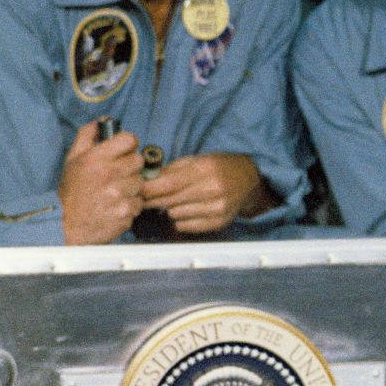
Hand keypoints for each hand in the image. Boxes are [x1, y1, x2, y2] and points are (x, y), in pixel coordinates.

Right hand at [58, 120, 142, 244]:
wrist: (65, 226)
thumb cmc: (70, 191)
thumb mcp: (72, 159)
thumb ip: (87, 136)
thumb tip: (103, 120)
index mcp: (96, 158)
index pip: (129, 139)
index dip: (128, 144)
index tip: (124, 151)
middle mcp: (109, 175)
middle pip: (138, 160)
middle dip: (130, 166)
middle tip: (118, 174)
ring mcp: (118, 195)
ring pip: (140, 182)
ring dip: (131, 187)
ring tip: (115, 192)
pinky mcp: (125, 213)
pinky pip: (138, 203)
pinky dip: (130, 205)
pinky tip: (116, 206)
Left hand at [140, 152, 273, 234]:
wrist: (249, 178)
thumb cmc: (220, 166)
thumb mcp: (197, 159)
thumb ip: (172, 170)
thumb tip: (147, 180)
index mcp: (205, 169)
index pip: (169, 183)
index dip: (149, 189)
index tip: (137, 191)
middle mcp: (213, 189)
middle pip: (170, 201)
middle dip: (154, 200)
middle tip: (145, 199)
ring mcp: (217, 208)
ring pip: (176, 215)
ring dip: (169, 209)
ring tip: (173, 202)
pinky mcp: (219, 222)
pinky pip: (186, 226)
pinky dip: (180, 220)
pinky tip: (185, 210)